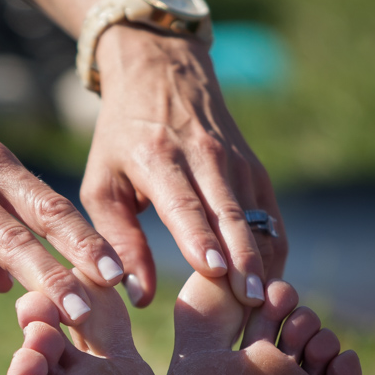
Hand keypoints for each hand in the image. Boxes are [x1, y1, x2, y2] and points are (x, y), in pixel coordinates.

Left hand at [81, 23, 286, 307]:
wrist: (162, 71)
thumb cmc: (122, 138)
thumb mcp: (102, 182)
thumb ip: (118, 238)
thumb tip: (137, 295)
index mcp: (159, 158)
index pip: (184, 203)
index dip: (200, 237)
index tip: (215, 271)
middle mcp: (204, 157)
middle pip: (230, 214)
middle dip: (243, 259)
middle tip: (251, 301)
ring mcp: (236, 162)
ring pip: (257, 218)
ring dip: (262, 261)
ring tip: (264, 303)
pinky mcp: (255, 169)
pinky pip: (269, 216)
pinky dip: (271, 250)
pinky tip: (269, 282)